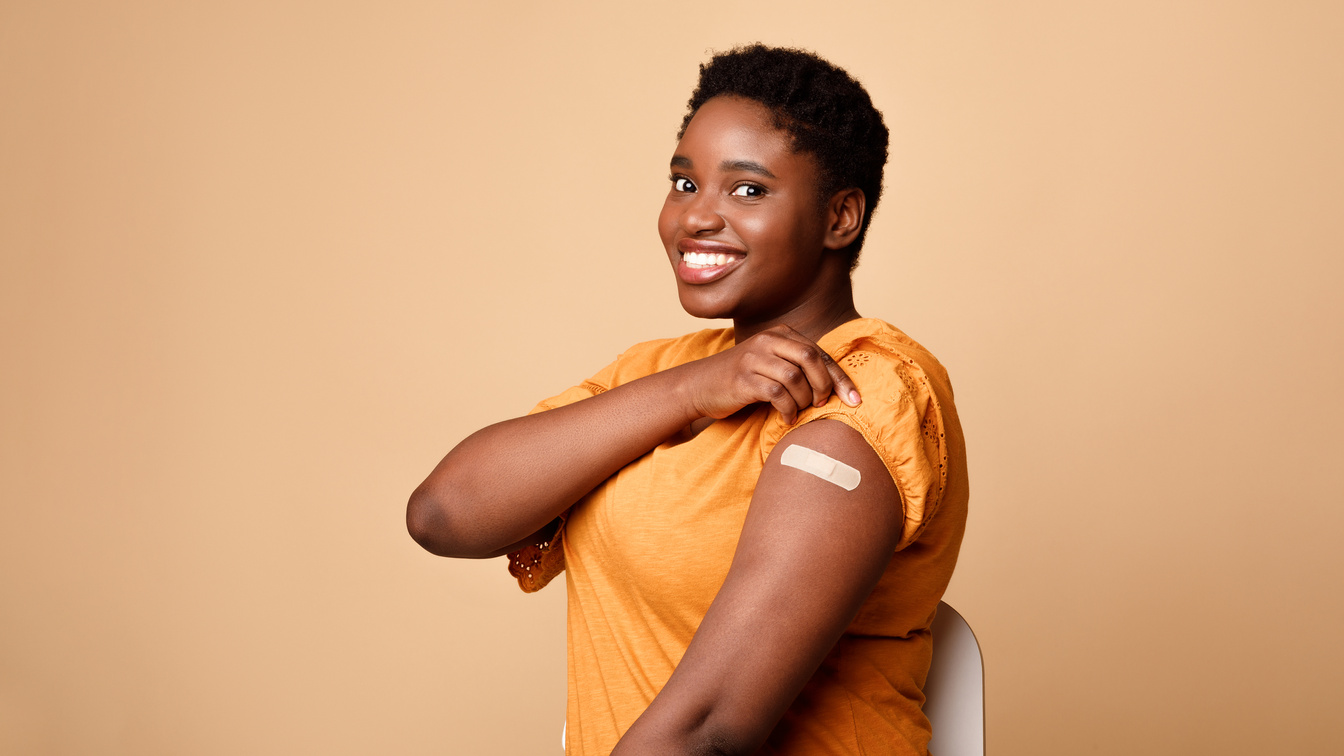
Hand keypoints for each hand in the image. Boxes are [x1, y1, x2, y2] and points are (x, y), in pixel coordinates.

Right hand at [684, 325, 860, 424]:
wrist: (699, 386)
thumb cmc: (742, 379)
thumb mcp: (770, 364)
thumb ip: (797, 366)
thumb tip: (836, 385)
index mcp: (779, 334)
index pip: (819, 353)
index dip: (840, 377)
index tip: (855, 400)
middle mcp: (767, 341)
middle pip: (811, 359)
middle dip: (825, 385)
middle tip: (822, 405)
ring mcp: (754, 358)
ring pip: (795, 378)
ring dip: (804, 400)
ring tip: (799, 411)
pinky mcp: (743, 379)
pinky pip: (777, 394)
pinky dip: (788, 410)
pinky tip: (786, 418)